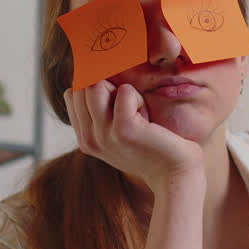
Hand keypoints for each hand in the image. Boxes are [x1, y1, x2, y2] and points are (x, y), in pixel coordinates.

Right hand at [65, 81, 204, 193]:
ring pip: (96, 85)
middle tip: (133, 114)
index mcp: (84, 138)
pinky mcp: (123, 129)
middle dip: (110, 90)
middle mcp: (88, 139)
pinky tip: (148, 120)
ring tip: (139, 115)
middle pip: (83, 86)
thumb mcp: (118, 130)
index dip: (97, 90)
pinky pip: (125, 91)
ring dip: (123, 93)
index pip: (73, 93)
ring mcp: (103, 135)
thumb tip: (91, 74)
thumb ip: (100, 110)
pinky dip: (139, 98)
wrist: (174, 174)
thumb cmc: (152, 147)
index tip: (120, 110)